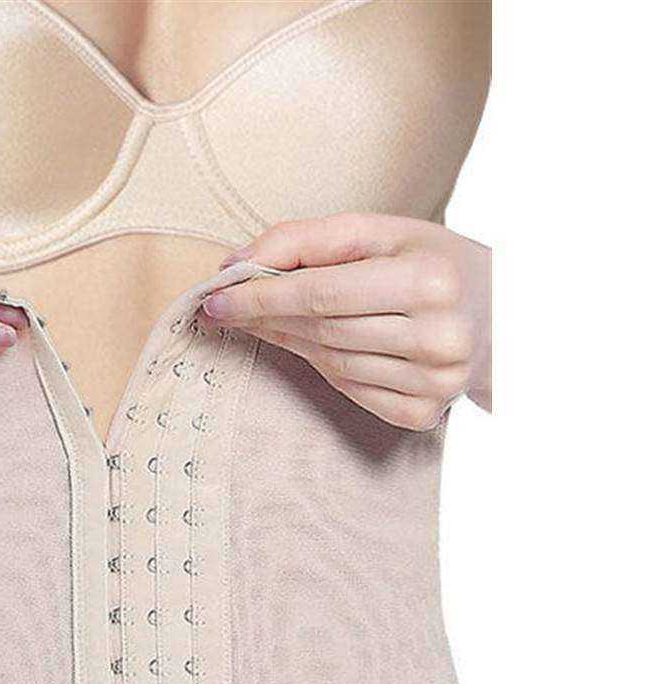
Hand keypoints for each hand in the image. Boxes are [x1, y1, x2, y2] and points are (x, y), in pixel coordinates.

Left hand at [202, 214, 491, 429]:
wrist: (505, 315)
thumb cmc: (432, 262)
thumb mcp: (382, 231)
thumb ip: (308, 240)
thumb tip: (236, 265)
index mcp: (430, 280)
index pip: (321, 293)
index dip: (261, 296)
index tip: (216, 297)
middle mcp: (438, 337)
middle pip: (322, 330)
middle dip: (267, 317)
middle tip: (226, 308)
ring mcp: (434, 383)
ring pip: (330, 363)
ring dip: (288, 342)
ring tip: (266, 321)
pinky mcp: (423, 414)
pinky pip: (350, 390)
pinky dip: (322, 368)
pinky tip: (311, 346)